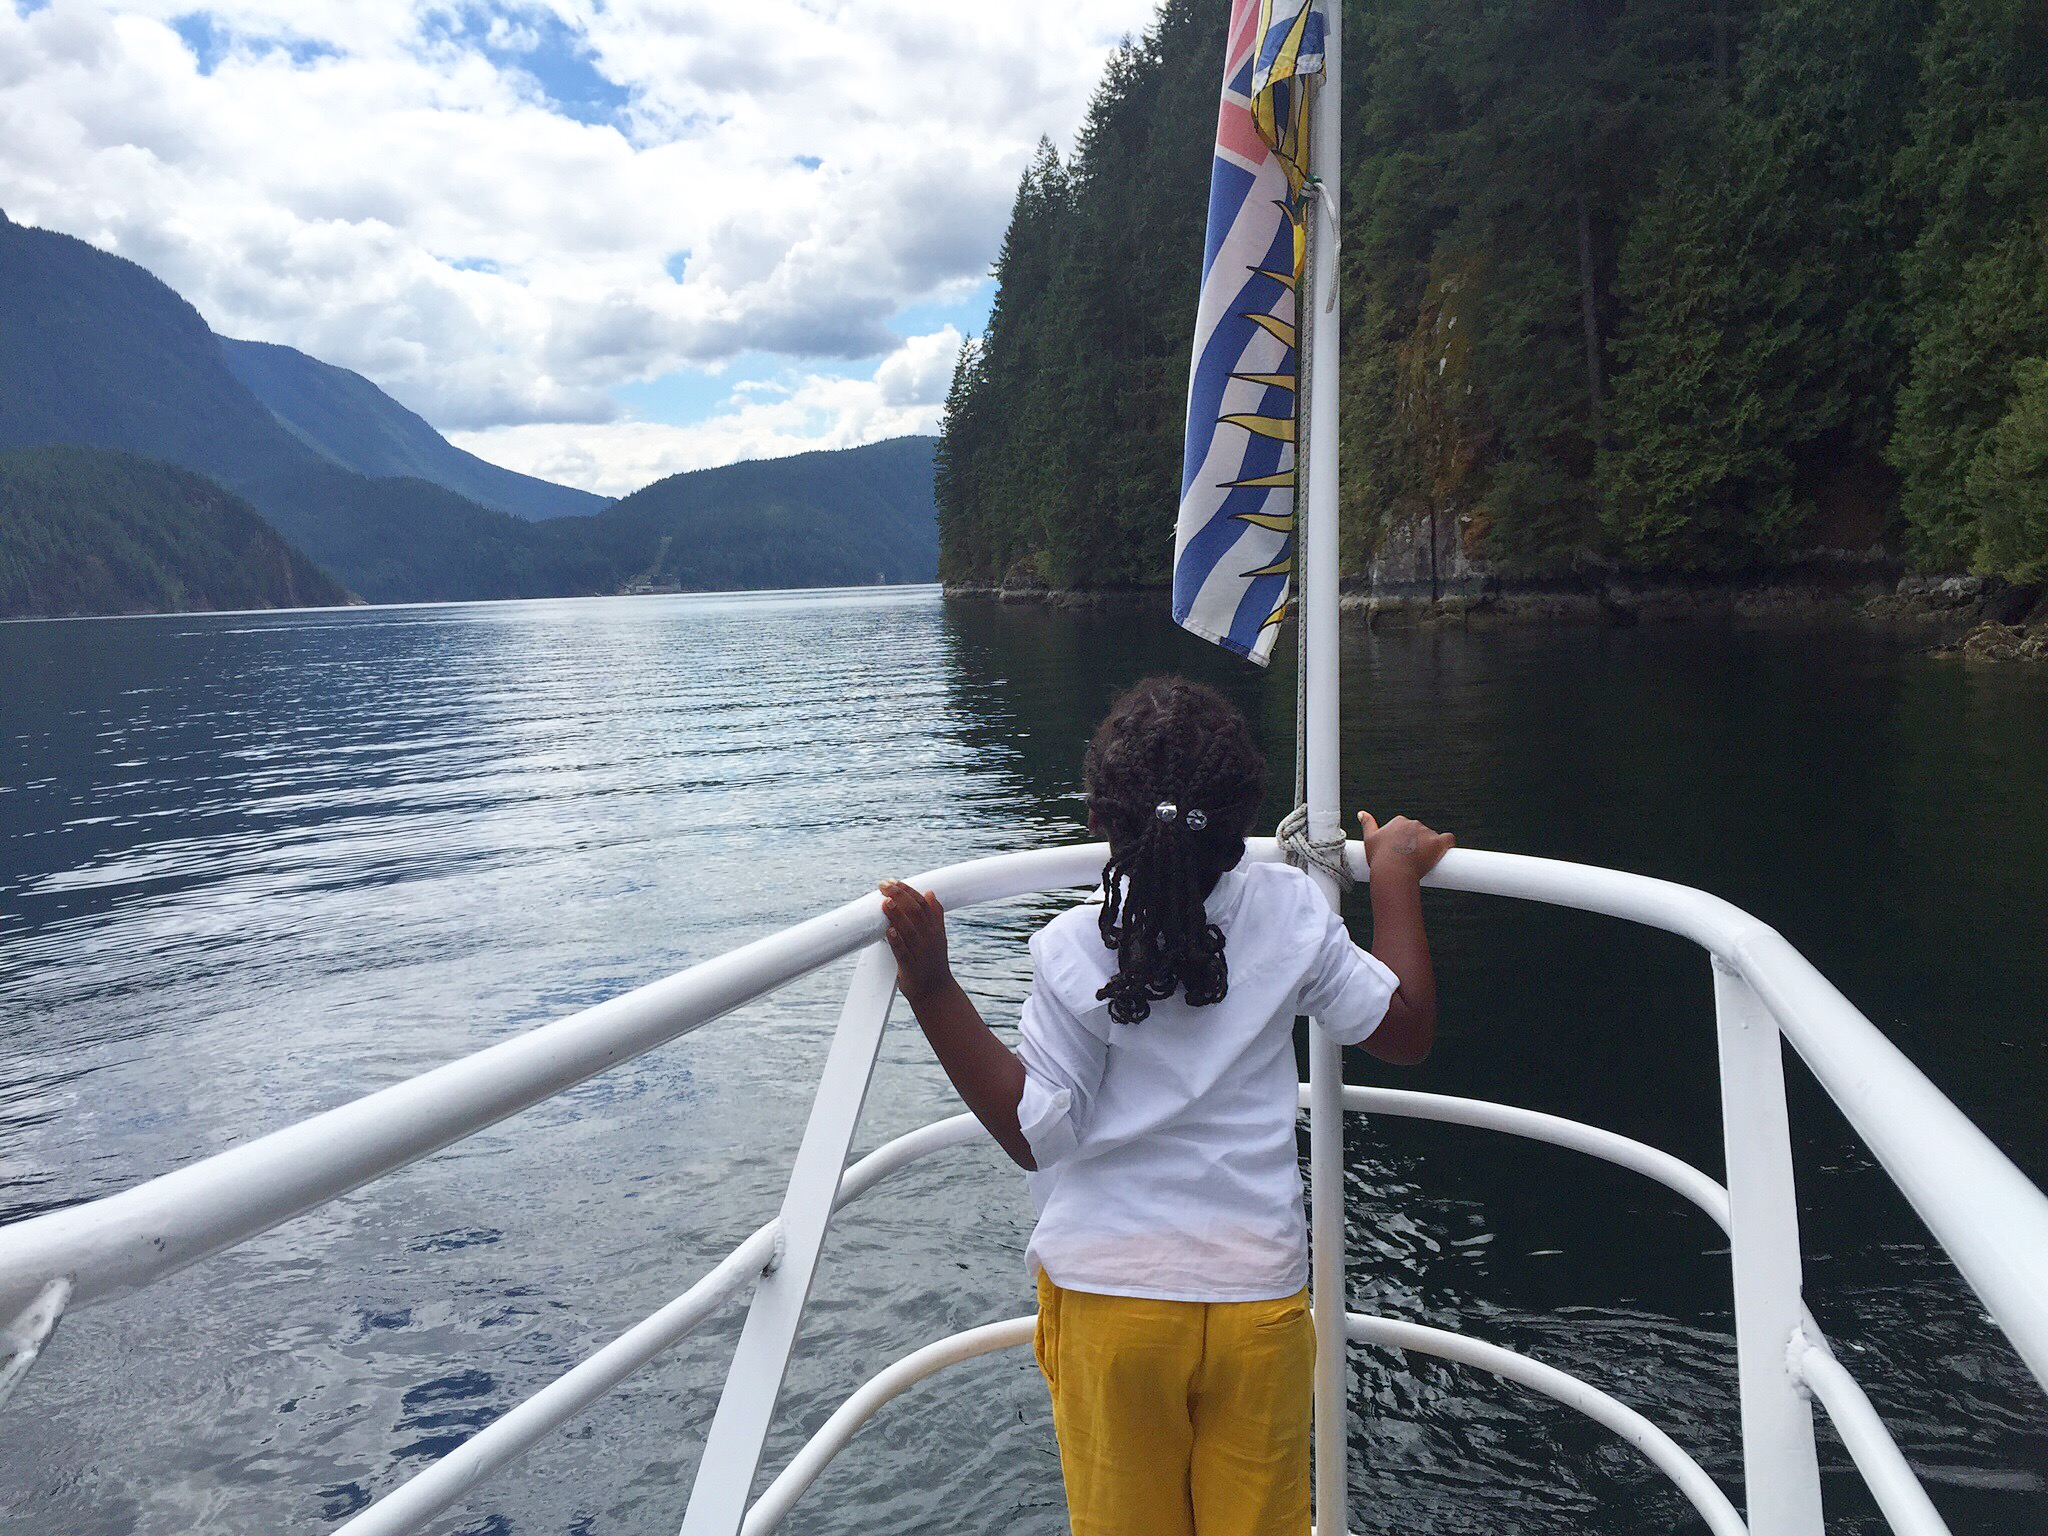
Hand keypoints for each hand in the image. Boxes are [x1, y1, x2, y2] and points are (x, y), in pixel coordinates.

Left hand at [880, 880, 951, 1002]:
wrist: (936, 992)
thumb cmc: (933, 963)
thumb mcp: (939, 937)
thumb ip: (935, 915)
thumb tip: (930, 893)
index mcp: (935, 930)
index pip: (923, 904)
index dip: (908, 890)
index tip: (894, 881)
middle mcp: (929, 939)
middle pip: (916, 912)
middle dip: (899, 896)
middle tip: (884, 886)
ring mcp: (920, 953)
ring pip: (909, 930)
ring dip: (896, 915)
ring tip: (886, 902)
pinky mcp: (910, 967)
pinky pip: (903, 952)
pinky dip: (896, 941)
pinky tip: (888, 931)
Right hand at [1358, 812, 1454, 880]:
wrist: (1393, 871)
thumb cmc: (1380, 858)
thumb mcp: (1369, 839)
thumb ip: (1367, 824)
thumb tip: (1361, 813)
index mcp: (1399, 822)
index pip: (1406, 828)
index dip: (1404, 841)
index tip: (1402, 852)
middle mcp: (1414, 823)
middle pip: (1420, 833)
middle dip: (1417, 844)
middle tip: (1411, 860)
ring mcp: (1427, 832)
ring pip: (1432, 838)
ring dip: (1430, 848)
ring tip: (1422, 864)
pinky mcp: (1438, 842)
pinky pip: (1449, 839)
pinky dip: (1448, 845)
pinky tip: (1445, 852)